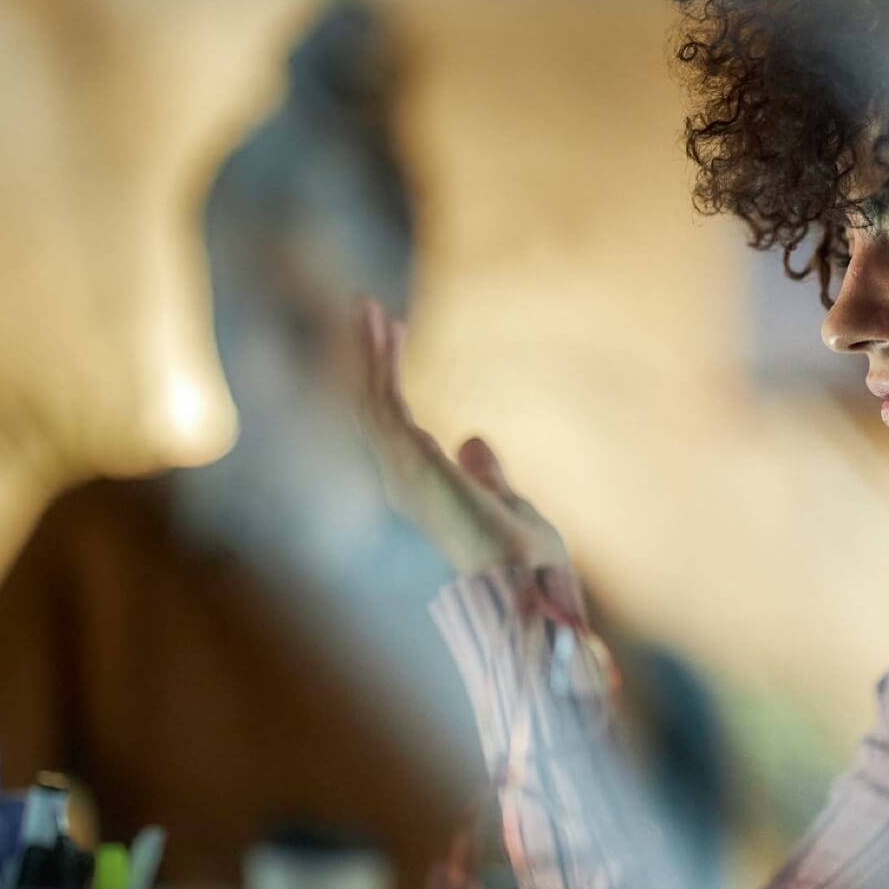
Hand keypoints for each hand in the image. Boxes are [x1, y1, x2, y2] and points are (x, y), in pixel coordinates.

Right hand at [355, 297, 572, 576]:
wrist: (521, 582)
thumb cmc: (521, 561)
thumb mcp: (508, 504)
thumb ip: (487, 474)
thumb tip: (472, 439)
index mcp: (425, 490)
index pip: (398, 428)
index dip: (392, 383)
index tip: (396, 341)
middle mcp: (404, 480)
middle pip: (376, 408)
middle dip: (372, 360)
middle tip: (371, 314)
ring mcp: (401, 470)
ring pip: (372, 399)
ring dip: (369, 352)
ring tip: (367, 307)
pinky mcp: (407, 459)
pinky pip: (382, 400)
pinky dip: (379, 362)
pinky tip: (383, 327)